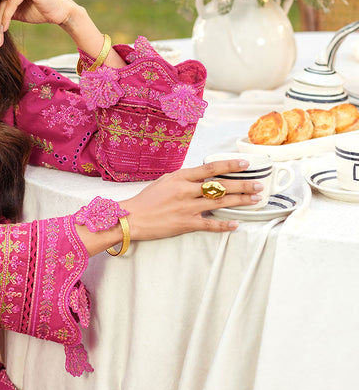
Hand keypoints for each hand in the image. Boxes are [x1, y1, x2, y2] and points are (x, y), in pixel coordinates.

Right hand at [122, 159, 264, 238]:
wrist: (131, 218)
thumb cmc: (146, 200)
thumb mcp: (164, 181)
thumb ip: (183, 178)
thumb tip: (201, 175)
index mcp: (181, 177)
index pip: (211, 168)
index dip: (230, 166)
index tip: (245, 165)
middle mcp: (186, 191)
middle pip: (221, 186)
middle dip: (243, 185)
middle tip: (258, 185)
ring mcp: (187, 207)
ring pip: (220, 202)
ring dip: (240, 201)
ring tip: (254, 199)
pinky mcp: (185, 223)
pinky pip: (209, 224)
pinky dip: (224, 225)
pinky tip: (236, 224)